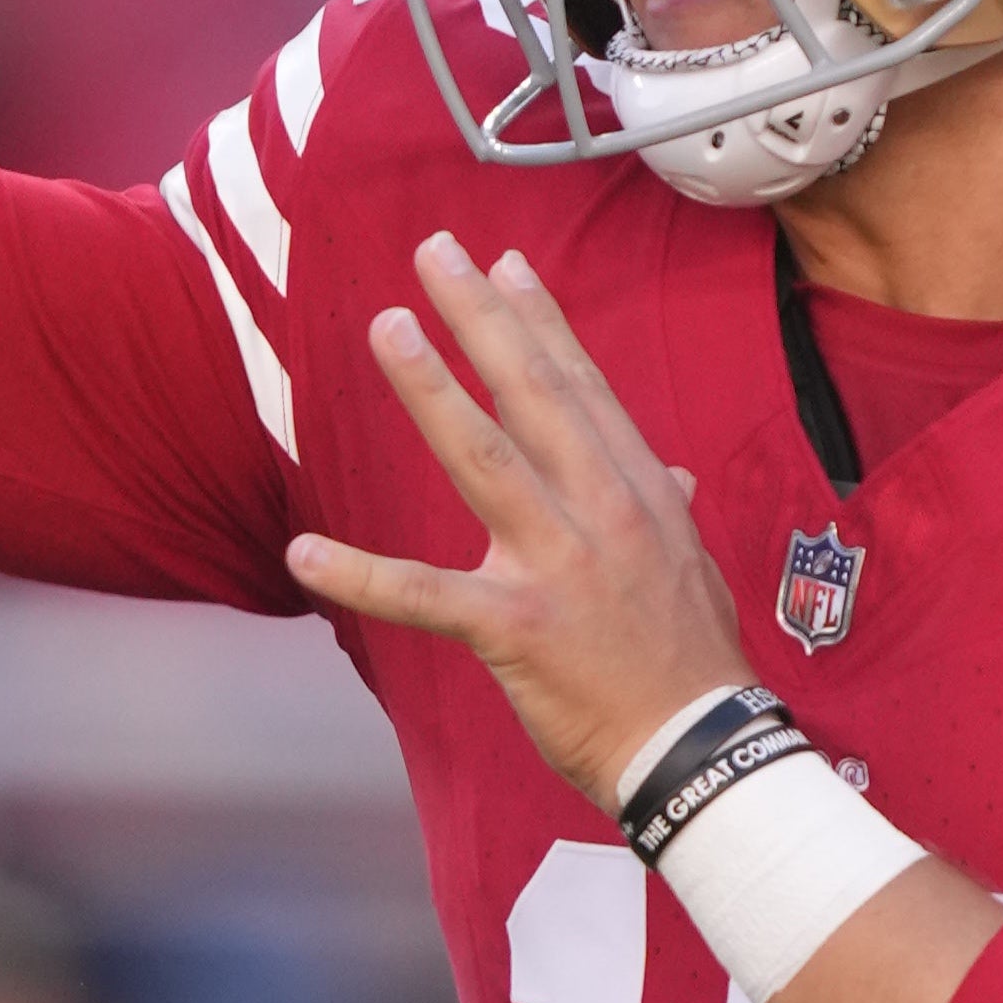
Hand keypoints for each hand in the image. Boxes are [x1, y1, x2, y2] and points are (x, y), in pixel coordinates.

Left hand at [286, 236, 750, 803]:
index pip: (582, 389)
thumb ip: (665, 510)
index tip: (505, 265)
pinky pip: (424, 595)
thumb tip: (664, 474)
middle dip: (479, 318)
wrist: (699, 748)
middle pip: (532, 395)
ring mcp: (556, 565)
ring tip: (388, 328)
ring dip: (430, 389)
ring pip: (482, 459)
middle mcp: (599, 511)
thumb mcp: (694, 567)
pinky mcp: (515, 627)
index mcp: (637, 493)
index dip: (540, 322)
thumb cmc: (693, 662)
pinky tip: (303, 553)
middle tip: (434, 254)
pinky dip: (359, 575)